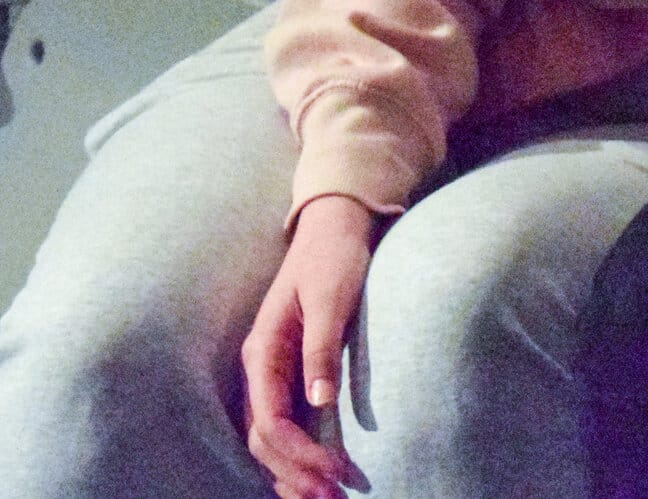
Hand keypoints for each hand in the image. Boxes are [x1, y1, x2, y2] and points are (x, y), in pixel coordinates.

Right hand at [240, 194, 375, 498]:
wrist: (335, 227)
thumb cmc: (334, 258)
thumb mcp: (332, 297)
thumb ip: (321, 348)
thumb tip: (319, 403)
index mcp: (263, 353)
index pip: (272, 423)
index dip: (301, 455)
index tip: (336, 473)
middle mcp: (259, 369)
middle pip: (265, 440)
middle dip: (297, 474)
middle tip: (337, 497)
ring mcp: (270, 372)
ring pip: (268, 438)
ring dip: (294, 471)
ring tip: (328, 496)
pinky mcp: (288, 371)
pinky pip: (281, 425)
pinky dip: (294, 455)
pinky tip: (314, 474)